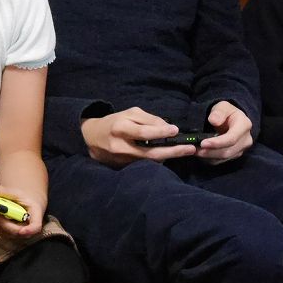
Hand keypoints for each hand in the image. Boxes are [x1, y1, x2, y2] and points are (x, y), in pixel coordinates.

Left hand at [0, 183, 45, 237]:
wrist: (23, 206)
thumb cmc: (22, 200)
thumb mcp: (15, 193)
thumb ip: (2, 191)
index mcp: (35, 215)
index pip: (36, 227)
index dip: (29, 230)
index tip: (21, 231)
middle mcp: (29, 228)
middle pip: (16, 231)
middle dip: (4, 220)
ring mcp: (19, 234)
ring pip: (5, 231)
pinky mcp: (9, 235)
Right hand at [80, 107, 199, 166]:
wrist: (92, 138)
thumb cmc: (114, 122)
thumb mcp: (130, 114)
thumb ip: (149, 119)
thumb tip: (168, 128)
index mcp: (120, 129)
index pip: (143, 132)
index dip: (161, 132)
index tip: (176, 131)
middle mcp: (121, 147)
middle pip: (150, 153)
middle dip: (173, 152)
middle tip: (190, 149)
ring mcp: (122, 160)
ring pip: (150, 161)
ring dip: (168, 157)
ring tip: (185, 151)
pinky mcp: (124, 168)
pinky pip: (145, 164)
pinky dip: (158, 159)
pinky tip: (168, 154)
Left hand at [195, 101, 253, 163]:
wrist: (232, 119)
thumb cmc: (226, 112)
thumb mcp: (222, 107)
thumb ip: (219, 112)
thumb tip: (213, 121)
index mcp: (244, 126)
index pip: (231, 139)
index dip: (217, 143)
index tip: (203, 143)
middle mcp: (245, 140)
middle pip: (227, 151)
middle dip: (209, 152)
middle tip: (194, 149)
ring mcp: (241, 149)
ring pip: (223, 158)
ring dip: (207, 156)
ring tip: (194, 151)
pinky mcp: (234, 155)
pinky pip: (220, 160)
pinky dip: (209, 158)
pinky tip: (200, 153)